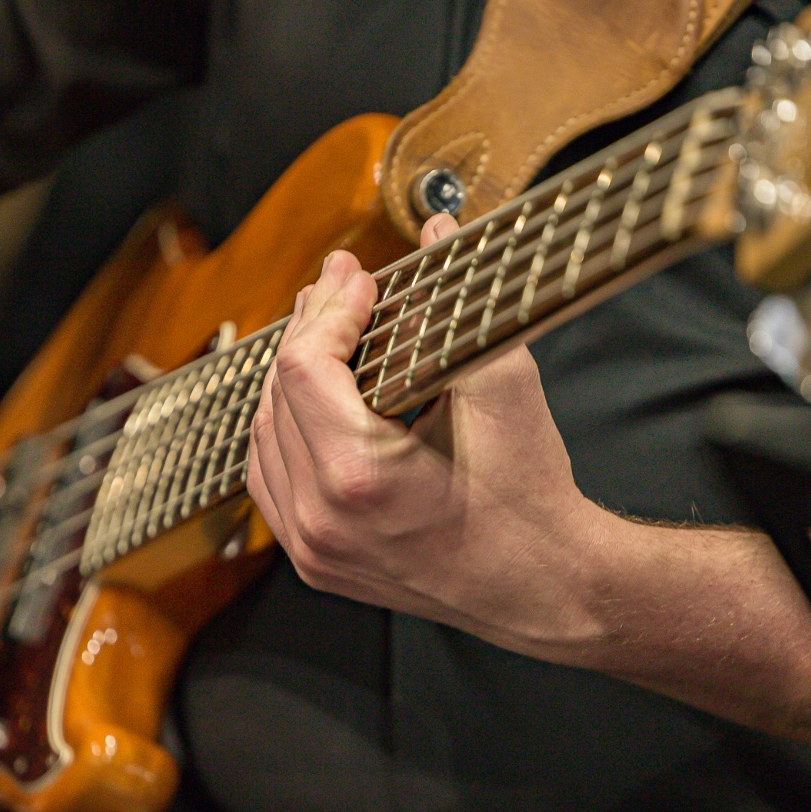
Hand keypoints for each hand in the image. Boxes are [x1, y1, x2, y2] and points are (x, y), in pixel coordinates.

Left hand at [246, 215, 604, 650]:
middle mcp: (320, 519)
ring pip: (264, 435)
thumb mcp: (503, 389)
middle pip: (278, 395)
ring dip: (290, 377)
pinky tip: (313, 397)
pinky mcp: (314, 561)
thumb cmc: (531, 497)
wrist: (546, 587)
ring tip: (328, 331)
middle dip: (310, 330)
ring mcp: (311, 547)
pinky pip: (271, 480)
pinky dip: (283, 430)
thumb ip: (456, 304)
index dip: (327, 310)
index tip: (358, 278)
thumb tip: (437, 224)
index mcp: (359, 477)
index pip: (305, 367)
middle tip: (341, 288)